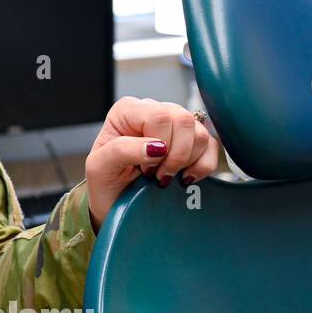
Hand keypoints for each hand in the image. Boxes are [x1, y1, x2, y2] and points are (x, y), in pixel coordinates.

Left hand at [84, 97, 220, 232]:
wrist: (116, 202)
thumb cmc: (104, 181)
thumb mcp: (99, 167)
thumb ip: (122, 151)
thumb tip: (157, 146)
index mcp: (127, 111)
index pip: (158, 116)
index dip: (158, 146)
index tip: (146, 168)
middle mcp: (153, 111)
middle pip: (183, 120)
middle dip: (175, 156)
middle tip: (158, 176)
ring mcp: (175, 125)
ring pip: (200, 133)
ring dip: (187, 162)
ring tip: (166, 177)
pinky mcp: (191, 142)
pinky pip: (212, 146)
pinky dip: (203, 166)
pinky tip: (184, 178)